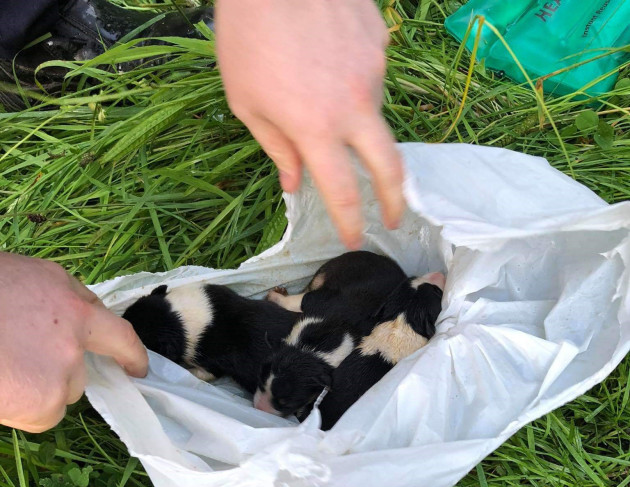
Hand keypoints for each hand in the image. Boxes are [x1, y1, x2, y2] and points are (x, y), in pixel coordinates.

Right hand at [0, 253, 147, 433]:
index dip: (132, 354)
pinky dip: (22, 409)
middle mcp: (74, 340)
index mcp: (72, 305)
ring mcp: (61, 373)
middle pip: (79, 371)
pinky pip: (40, 414)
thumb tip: (81, 322)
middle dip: (56, 370)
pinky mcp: (42, 403)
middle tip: (17, 357)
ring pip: (58, 393)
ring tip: (3, 366)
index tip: (139, 369)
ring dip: (36, 388)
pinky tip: (1, 388)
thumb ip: (62, 300)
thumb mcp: (28, 278)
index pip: (119, 334)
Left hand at [215, 0, 403, 248]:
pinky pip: (373, 77)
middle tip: (393, 217)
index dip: (350, 222)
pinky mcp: (380, 44)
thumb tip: (294, 183)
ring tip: (322, 96)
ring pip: (376, 115)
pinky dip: (355, 84)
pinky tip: (331, 63)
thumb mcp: (246, 101)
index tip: (356, 240)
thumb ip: (276, 147)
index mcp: (316, 128)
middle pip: (389, 168)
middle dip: (394, 201)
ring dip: (358, 124)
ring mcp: (374, 72)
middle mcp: (354, 106)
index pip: (342, 192)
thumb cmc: (246, 35)